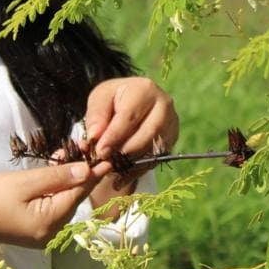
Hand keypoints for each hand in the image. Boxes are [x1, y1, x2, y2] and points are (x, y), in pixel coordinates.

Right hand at [0, 161, 109, 247]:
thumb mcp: (25, 182)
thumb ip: (57, 176)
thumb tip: (87, 170)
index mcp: (50, 223)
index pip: (79, 194)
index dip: (94, 174)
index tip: (108, 157)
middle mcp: (51, 233)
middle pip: (73, 198)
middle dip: (80, 173)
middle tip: (87, 147)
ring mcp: (42, 233)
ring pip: (63, 200)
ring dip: (67, 178)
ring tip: (71, 152)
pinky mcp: (33, 228)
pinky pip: (51, 205)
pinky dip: (54, 188)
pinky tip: (55, 168)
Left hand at [83, 77, 179, 207]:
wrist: (133, 102)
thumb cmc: (114, 100)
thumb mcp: (100, 99)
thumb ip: (96, 116)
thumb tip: (96, 136)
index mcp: (145, 90)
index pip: (130, 117)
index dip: (114, 136)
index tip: (100, 151)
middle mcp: (164, 105)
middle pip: (147, 134)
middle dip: (125, 152)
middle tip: (106, 163)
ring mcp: (172, 123)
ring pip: (154, 150)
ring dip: (131, 163)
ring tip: (112, 171)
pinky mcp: (172, 139)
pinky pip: (156, 160)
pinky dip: (138, 171)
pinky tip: (121, 178)